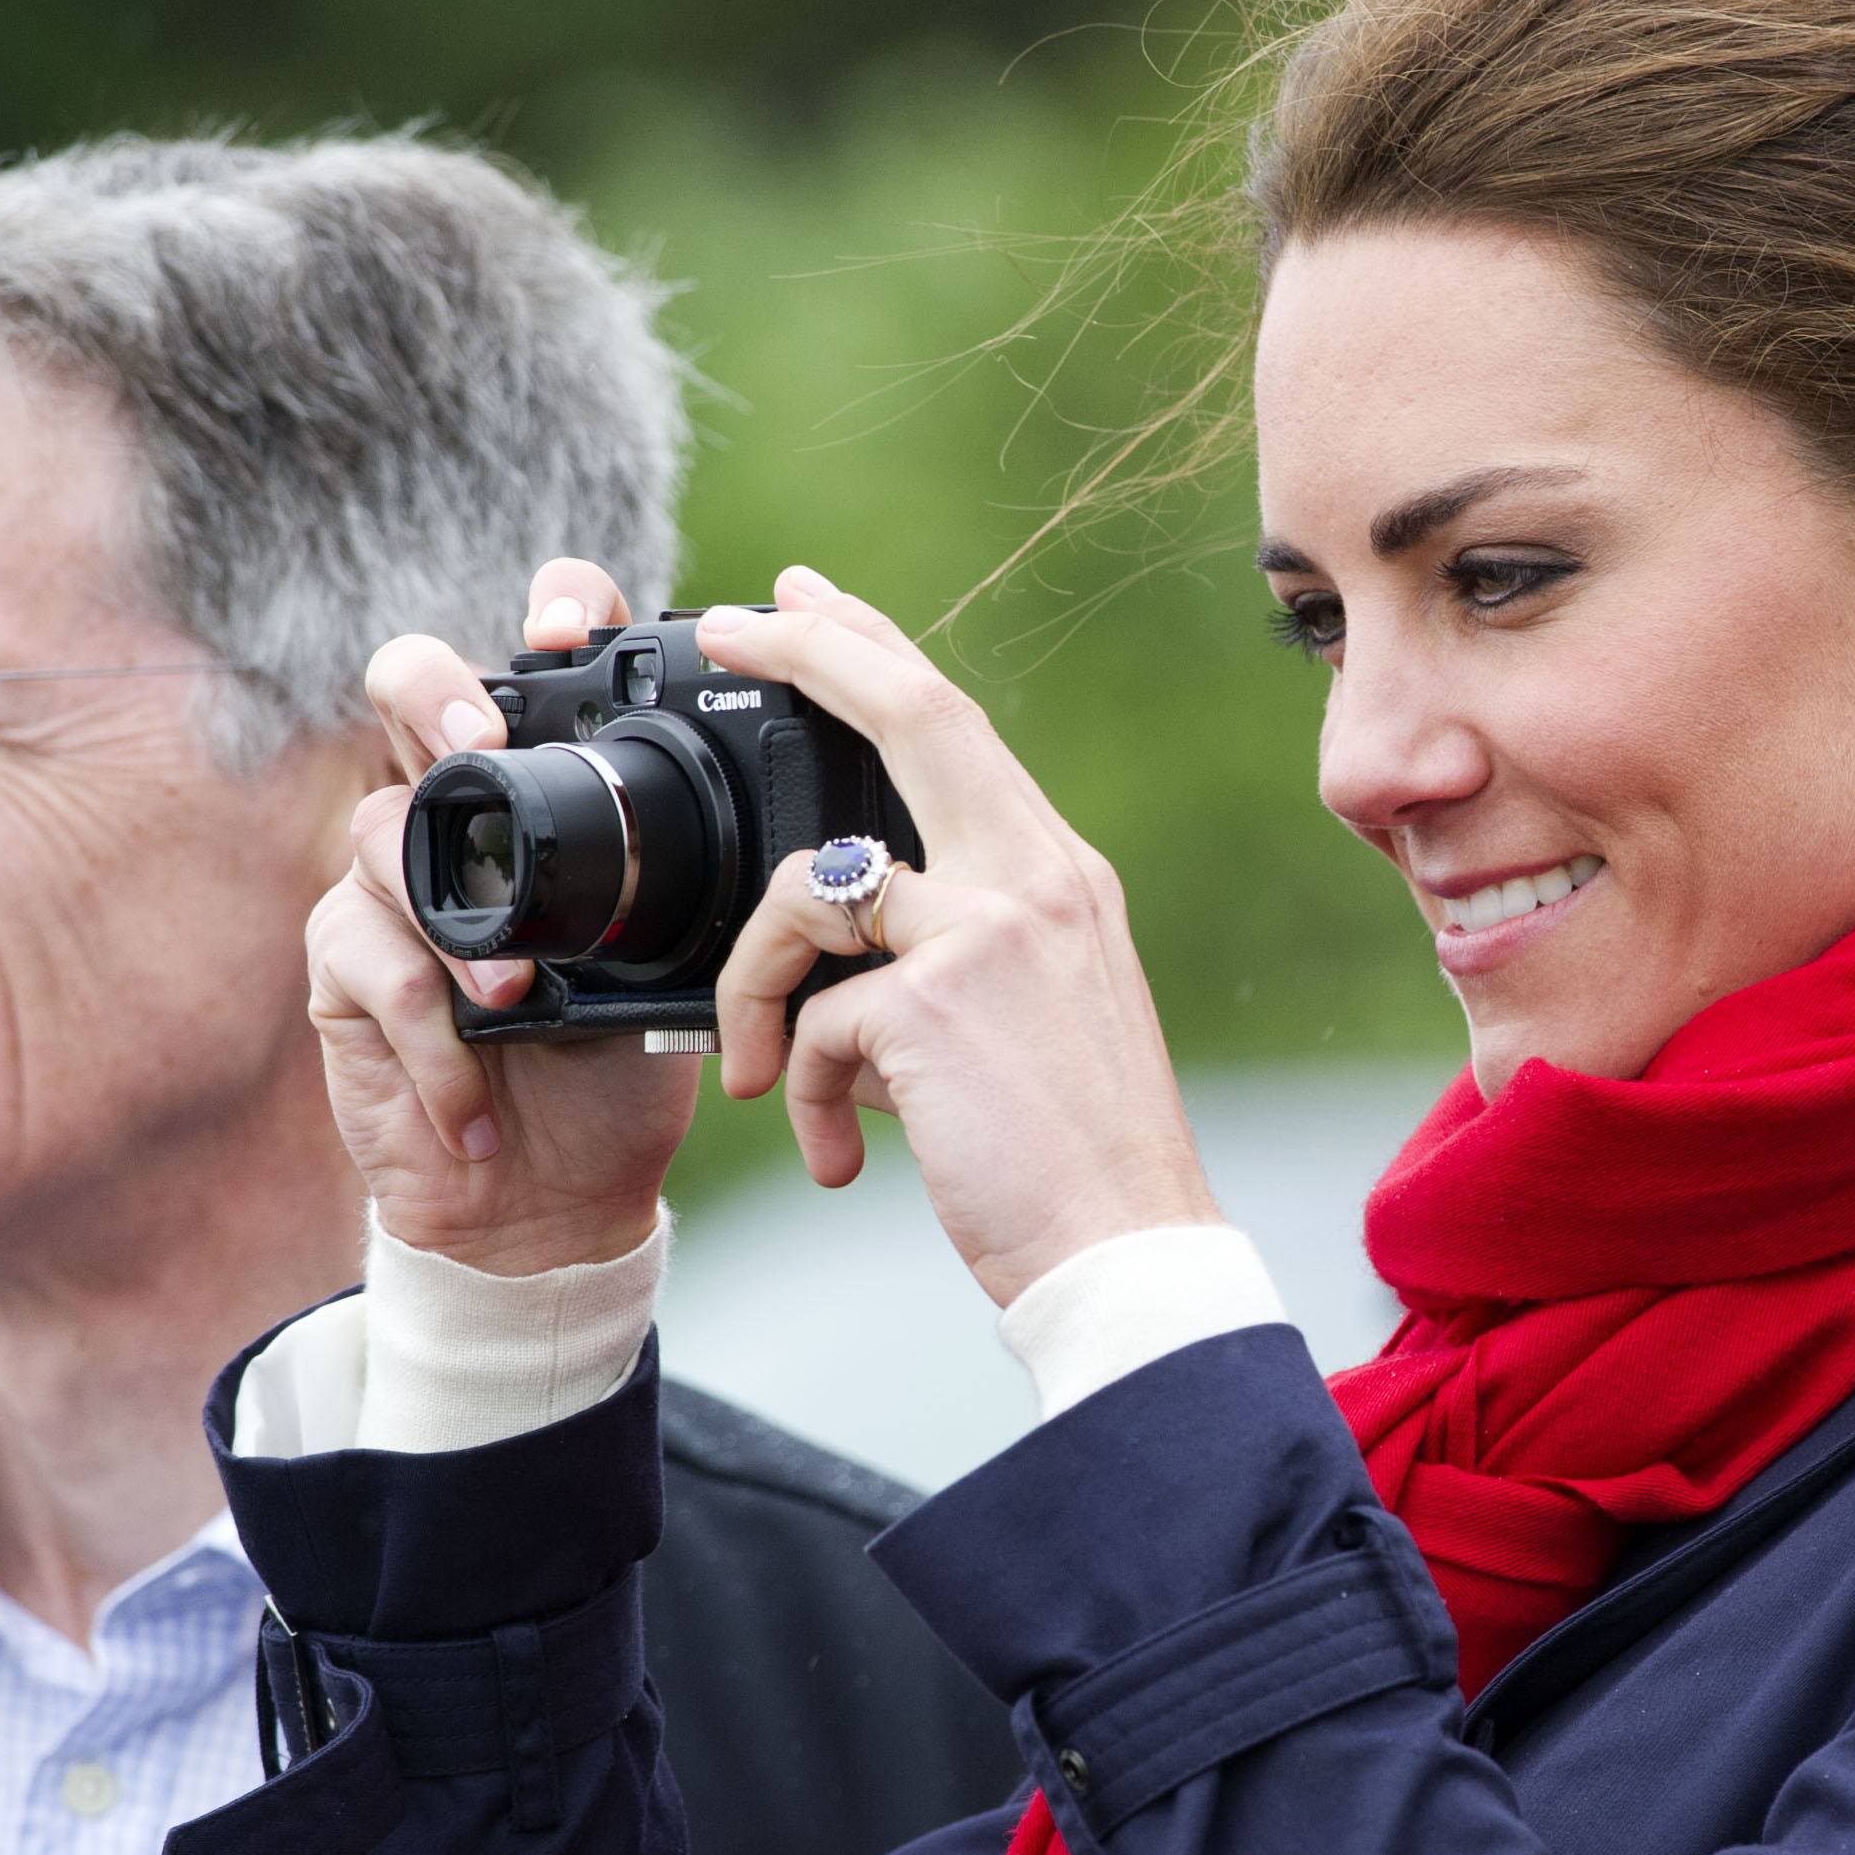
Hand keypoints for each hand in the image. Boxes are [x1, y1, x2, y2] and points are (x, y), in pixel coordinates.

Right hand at [310, 561, 696, 1274]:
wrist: (559, 1200)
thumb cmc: (624, 1070)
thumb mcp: (689, 969)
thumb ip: (712, 891)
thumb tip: (801, 838)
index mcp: (547, 795)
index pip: (535, 664)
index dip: (543, 615)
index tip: (572, 631)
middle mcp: (460, 817)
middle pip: (405, 684)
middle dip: (434, 688)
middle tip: (477, 733)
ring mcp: (390, 887)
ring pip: (381, 830)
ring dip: (455, 924)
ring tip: (512, 999)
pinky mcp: (343, 971)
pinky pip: (368, 965)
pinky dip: (432, 1041)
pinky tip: (474, 1096)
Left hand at [689, 564, 1222, 1305]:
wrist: (1126, 1253)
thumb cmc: (1076, 1159)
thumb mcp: (1034, 1018)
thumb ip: (957, 954)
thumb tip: (846, 961)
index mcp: (1060, 878)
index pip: (957, 725)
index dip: (874, 650)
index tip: (804, 601)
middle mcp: (1036, 880)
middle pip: (911, 713)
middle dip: (806, 650)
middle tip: (728, 624)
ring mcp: (988, 932)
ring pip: (807, 892)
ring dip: (755, 987)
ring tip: (764, 1074)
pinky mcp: (932, 1004)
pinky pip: (811, 1022)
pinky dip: (805, 1094)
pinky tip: (842, 1154)